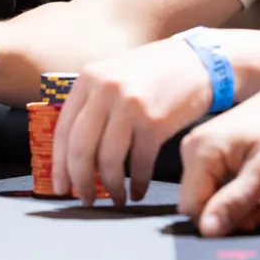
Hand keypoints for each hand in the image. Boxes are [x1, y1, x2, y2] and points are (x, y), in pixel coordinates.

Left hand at [52, 37, 212, 206]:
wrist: (200, 60)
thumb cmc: (157, 71)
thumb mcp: (116, 74)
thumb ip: (93, 102)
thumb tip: (74, 151)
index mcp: (89, 78)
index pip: (62, 130)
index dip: (59, 165)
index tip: (60, 187)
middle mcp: (105, 90)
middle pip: (80, 149)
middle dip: (80, 182)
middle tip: (84, 200)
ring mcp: (130, 105)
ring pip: (108, 161)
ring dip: (111, 187)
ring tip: (116, 198)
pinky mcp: (154, 122)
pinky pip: (139, 164)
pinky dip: (138, 183)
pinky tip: (139, 191)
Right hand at [178, 81, 259, 236]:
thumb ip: (235, 201)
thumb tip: (206, 231)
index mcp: (200, 151)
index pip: (193, 207)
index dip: (222, 222)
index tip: (258, 217)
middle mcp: (191, 148)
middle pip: (200, 202)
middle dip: (232, 214)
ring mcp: (199, 148)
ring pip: (209, 195)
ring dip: (238, 205)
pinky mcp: (209, 150)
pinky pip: (215, 183)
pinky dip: (236, 192)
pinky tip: (259, 187)